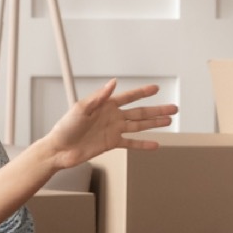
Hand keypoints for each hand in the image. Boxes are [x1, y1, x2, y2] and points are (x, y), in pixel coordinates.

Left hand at [44, 79, 177, 168]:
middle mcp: (112, 117)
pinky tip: (155, 144)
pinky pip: (130, 143)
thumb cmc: (65, 128)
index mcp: (105, 106)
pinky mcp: (111, 143)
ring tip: (169, 121)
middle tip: (174, 108)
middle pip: (139, 112)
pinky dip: (142, 144)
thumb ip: (98, 97)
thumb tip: (113, 83)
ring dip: (154, 123)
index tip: (156, 88)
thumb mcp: (80, 108)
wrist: (59, 150)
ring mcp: (113, 130)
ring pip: (139, 126)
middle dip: (157, 109)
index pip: (129, 97)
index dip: (142, 92)